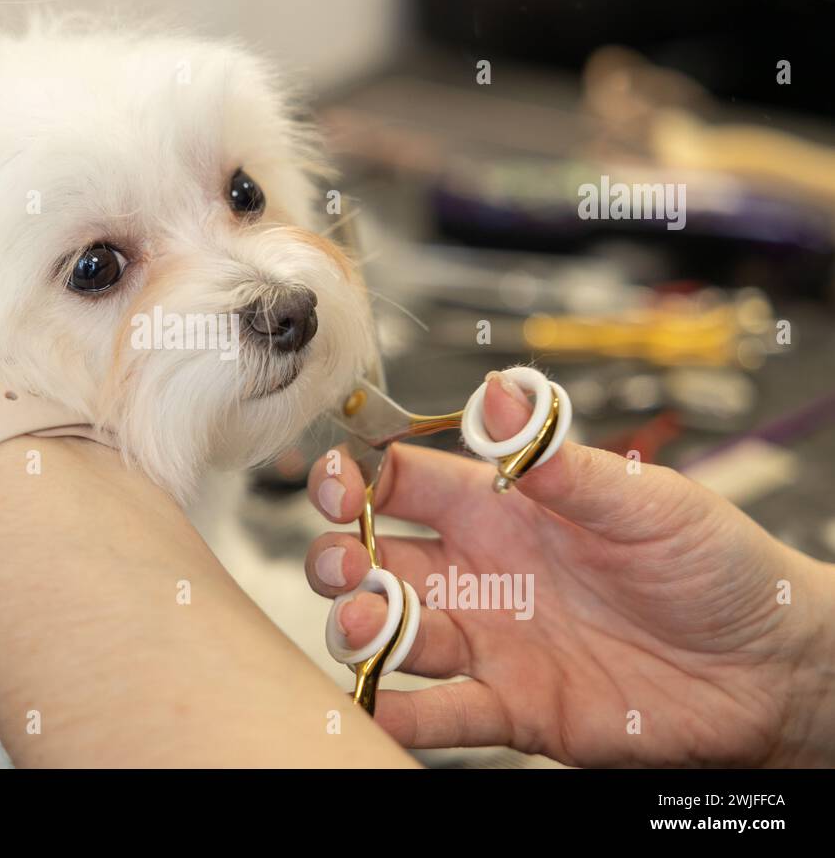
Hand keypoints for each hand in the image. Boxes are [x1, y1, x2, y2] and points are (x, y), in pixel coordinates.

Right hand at [306, 372, 834, 765]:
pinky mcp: (512, 707)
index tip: (339, 480)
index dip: (355, 476)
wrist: (768, 667)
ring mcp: (490, 642)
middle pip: (372, 557)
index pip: (400, 481)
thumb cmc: (715, 566)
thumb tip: (499, 394)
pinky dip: (402, 713)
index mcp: (500, 510)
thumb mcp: (644, 500)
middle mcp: (480, 573)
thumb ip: (562, 459)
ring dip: (360, 627)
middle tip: (347, 559)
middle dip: (338, 554)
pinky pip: (441, 713)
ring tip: (372, 623)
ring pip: (391, 632)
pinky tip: (383, 706)